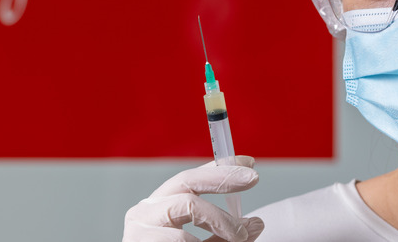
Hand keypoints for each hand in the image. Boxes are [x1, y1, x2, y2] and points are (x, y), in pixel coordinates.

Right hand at [123, 156, 263, 241]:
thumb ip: (226, 237)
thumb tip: (257, 223)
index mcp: (157, 208)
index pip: (189, 178)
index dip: (220, 167)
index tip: (250, 163)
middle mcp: (143, 213)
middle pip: (186, 185)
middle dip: (223, 181)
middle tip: (253, 183)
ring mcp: (140, 232)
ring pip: (187, 212)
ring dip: (221, 223)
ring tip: (239, 238)